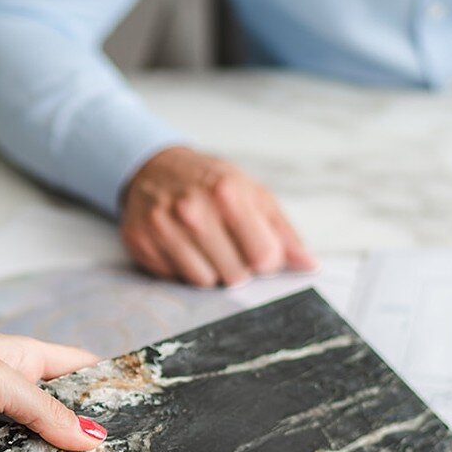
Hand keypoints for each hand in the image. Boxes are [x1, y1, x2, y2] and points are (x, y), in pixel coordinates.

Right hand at [120, 145, 316, 287]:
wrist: (154, 168)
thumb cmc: (211, 183)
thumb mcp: (253, 194)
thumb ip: (283, 232)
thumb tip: (309, 266)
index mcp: (228, 193)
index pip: (264, 256)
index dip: (265, 260)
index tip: (256, 248)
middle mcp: (192, 210)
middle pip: (235, 276)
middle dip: (237, 267)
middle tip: (227, 245)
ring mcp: (163, 227)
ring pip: (204, 283)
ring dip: (209, 271)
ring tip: (203, 246)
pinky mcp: (141, 243)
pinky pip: (175, 280)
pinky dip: (182, 269)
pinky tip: (180, 246)